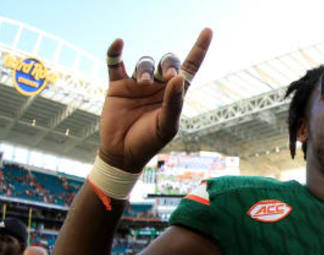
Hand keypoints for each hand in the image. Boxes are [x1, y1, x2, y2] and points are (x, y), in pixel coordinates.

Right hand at [98, 29, 211, 172]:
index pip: (190, 67)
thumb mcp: (167, 126)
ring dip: (144, 69)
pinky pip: (115, 63)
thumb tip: (178, 77)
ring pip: (144, 62)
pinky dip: (115, 52)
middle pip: (167, 61)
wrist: (123, 154)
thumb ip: (174, 103)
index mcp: (175, 94)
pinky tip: (119, 43)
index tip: (208, 31)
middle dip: (168, 64)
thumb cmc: (149, 142)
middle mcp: (158, 85)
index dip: (199, 49)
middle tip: (166, 76)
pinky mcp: (118, 85)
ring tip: (142, 83)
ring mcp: (137, 84)